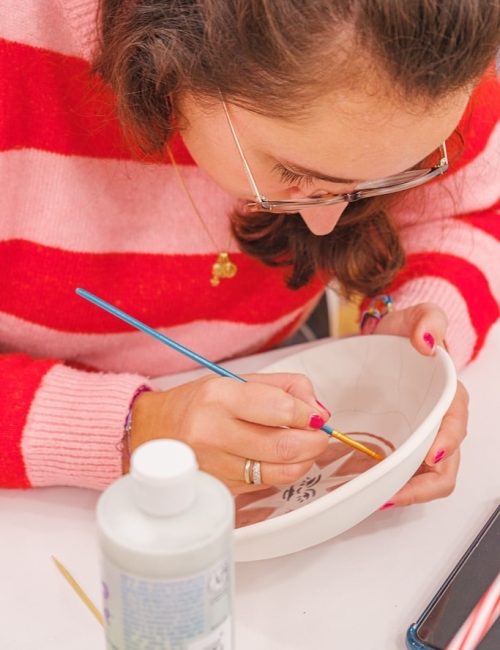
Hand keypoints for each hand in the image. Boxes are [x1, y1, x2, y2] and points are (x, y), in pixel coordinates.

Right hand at [127, 373, 330, 493]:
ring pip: (281, 472)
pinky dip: (282, 472)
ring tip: (302, 446)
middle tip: (319, 434)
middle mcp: (213, 433)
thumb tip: (318, 410)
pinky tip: (278, 459)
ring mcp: (215, 466)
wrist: (150, 433)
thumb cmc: (194, 404)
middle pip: (286, 446)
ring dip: (304, 460)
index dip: (309, 414)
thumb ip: (284, 388)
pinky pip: (266, 484)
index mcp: (219, 397)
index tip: (316, 415)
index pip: (281, 409)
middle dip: (315, 441)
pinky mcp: (219, 489)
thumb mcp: (235, 381)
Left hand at [371, 302, 468, 506]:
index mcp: (449, 397)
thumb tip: (428, 341)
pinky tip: (369, 487)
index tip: (429, 455)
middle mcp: (439, 422)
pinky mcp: (400, 442)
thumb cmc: (403, 332)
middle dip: (423, 485)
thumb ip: (427, 320)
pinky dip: (391, 483)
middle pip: (444, 466)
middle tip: (393, 494)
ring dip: (406, 491)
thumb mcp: (416, 316)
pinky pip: (402, 470)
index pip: (455, 429)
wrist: (381, 339)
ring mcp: (420, 435)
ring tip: (378, 497)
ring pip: (424, 476)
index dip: (446, 445)